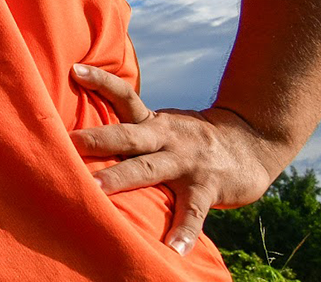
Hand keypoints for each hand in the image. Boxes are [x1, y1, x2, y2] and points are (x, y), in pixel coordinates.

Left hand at [69, 64, 277, 256]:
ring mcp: (186, 162)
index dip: (101, 81)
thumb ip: (133, 130)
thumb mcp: (163, 126)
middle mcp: (166, 137)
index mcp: (153, 122)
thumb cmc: (192, 139)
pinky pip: (194, 211)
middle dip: (98, 139)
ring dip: (121, 178)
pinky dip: (184, 231)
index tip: (74, 69)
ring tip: (95, 190)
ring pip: (149, 169)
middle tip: (69, 143)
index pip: (124, 95)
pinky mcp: (207, 187)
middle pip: (127, 135)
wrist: (250, 143)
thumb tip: (87, 138)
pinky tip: (173, 250)